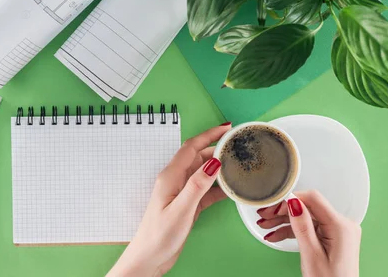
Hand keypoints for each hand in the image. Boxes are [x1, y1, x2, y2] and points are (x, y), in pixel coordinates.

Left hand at [107, 123, 231, 276]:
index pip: (191, 147)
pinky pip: (205, 190)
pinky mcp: (187, 205)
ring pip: (203, 173)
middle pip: (198, 157)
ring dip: (219, 167)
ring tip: (238, 164)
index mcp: (171, 176)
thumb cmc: (159, 236)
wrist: (149, 259)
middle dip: (217, 148)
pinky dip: (218, 187)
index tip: (226, 127)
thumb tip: (213, 162)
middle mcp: (176, 181)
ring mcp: (181, 193)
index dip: (209, 135)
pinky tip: (231, 189)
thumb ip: (197, 185)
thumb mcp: (181, 209)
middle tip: (238, 146)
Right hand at [257, 190, 361, 276]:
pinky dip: (292, 230)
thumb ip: (302, 226)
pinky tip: (276, 234)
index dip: (290, 199)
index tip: (273, 204)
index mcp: (340, 226)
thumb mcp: (312, 255)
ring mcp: (337, 231)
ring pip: (305, 217)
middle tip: (264, 215)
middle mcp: (342, 225)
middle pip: (307, 207)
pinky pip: (309, 227)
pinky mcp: (331, 237)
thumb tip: (293, 203)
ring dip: (284, 221)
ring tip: (265, 225)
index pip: (312, 199)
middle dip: (283, 211)